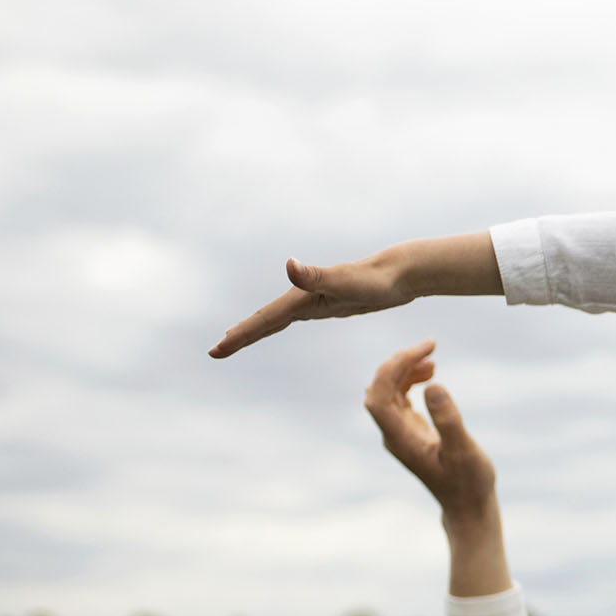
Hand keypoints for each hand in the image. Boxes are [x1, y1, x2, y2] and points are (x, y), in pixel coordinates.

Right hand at [211, 232, 499, 357]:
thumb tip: (289, 264)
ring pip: (276, 319)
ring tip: (234, 341)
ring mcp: (313, 299)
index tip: (218, 350)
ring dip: (253, 330)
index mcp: (303, 296)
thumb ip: (318, 275)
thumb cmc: (379, 279)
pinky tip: (273, 328)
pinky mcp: (325, 303)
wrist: (401, 272)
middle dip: (240, 335)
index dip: (242, 335)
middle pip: (265, 319)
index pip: (266, 320)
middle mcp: (303, 296)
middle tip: (215, 352)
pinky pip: (292, 318)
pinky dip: (276, 324)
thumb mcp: (350, 282)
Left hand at [364, 341, 496, 523]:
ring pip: (388, 391)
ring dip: (405, 370)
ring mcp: (400, 433)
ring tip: (433, 359)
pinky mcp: (411, 431)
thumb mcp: (464, 451)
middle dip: (400, 363)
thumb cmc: (469, 483)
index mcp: (400, 439)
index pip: (380, 394)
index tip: (426, 350)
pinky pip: (399, 398)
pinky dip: (410, 380)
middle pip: (379, 388)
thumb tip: (432, 384)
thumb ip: (448, 418)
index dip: (396, 366)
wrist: (468, 507)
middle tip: (431, 347)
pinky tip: (430, 374)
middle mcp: (393, 434)